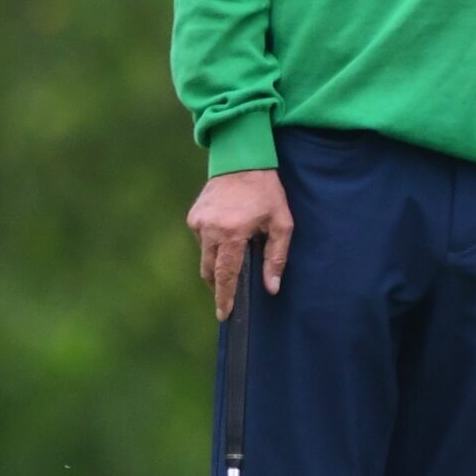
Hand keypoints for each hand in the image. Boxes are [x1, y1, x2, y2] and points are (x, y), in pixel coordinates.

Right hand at [187, 169, 292, 320]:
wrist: (242, 161)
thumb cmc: (267, 192)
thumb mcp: (282, 224)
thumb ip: (277, 257)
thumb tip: (271, 288)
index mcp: (232, 233)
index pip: (225, 275)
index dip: (224, 297)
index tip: (223, 315)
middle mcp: (210, 230)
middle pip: (210, 270)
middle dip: (219, 285)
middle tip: (230, 295)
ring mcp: (198, 222)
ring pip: (205, 256)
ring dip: (217, 263)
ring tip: (235, 256)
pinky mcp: (193, 216)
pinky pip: (202, 240)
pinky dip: (213, 245)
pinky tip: (229, 234)